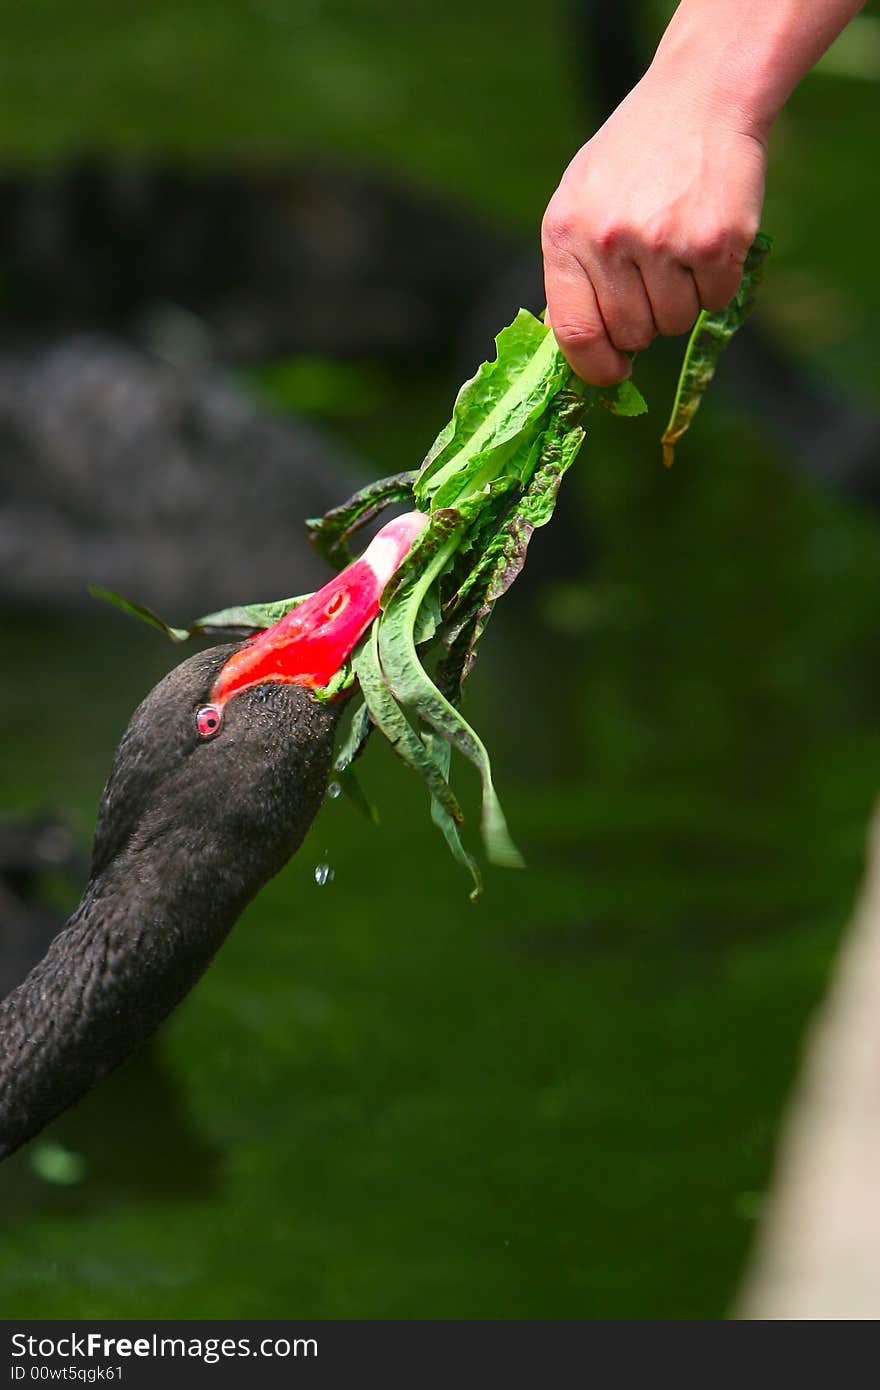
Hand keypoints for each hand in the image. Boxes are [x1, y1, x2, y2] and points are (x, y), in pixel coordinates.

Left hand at [542, 64, 766, 384]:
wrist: (699, 95)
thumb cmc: (634, 155)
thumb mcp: (580, 200)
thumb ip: (572, 269)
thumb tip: (571, 342)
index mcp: (565, 233)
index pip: (573, 331)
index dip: (593, 366)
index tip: (611, 372)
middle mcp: (610, 240)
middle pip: (631, 334)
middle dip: (645, 323)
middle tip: (654, 281)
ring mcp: (662, 242)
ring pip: (675, 324)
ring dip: (683, 302)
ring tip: (679, 251)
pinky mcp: (713, 242)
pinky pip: (716, 301)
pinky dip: (717, 283)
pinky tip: (707, 240)